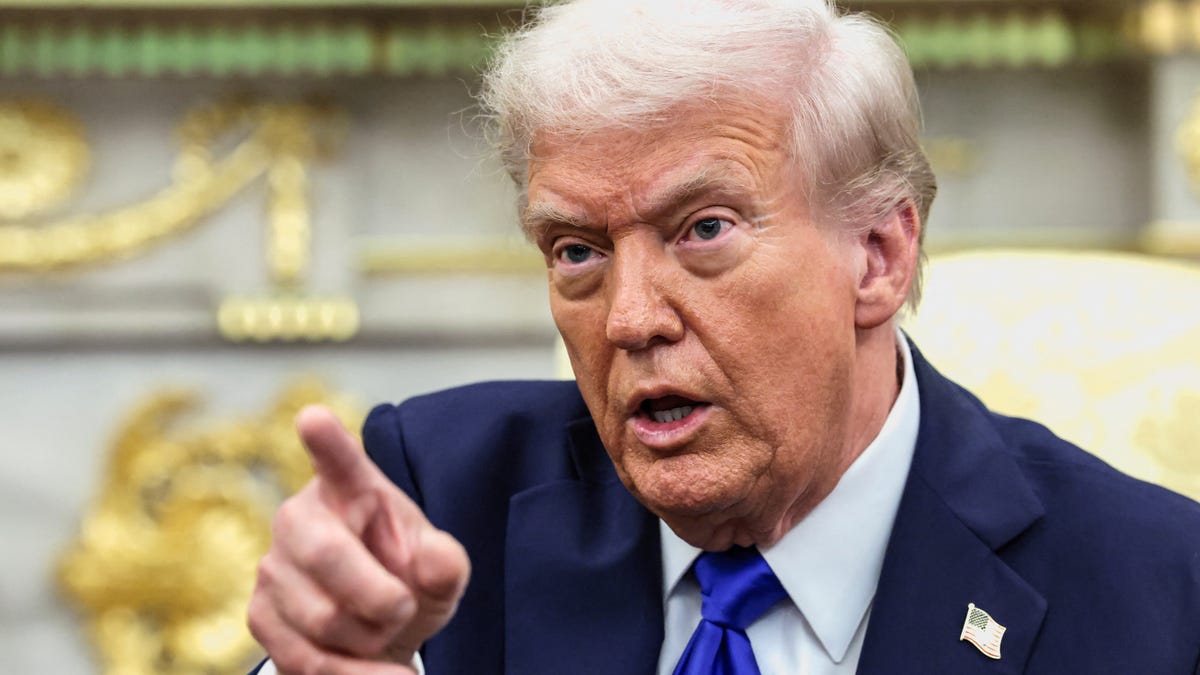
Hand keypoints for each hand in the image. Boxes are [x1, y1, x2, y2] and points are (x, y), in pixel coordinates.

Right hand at [248, 405, 470, 673]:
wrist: (379, 631)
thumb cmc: (410, 583)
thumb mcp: (441, 574)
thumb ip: (447, 565)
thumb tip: (437, 557)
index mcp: (352, 489)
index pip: (339, 461)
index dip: (326, 441)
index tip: (313, 417)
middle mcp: (301, 518)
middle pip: (327, 556)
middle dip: (379, 597)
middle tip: (404, 608)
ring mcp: (273, 566)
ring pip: (321, 619)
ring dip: (369, 641)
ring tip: (385, 633)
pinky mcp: (259, 615)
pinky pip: (304, 659)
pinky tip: (374, 670)